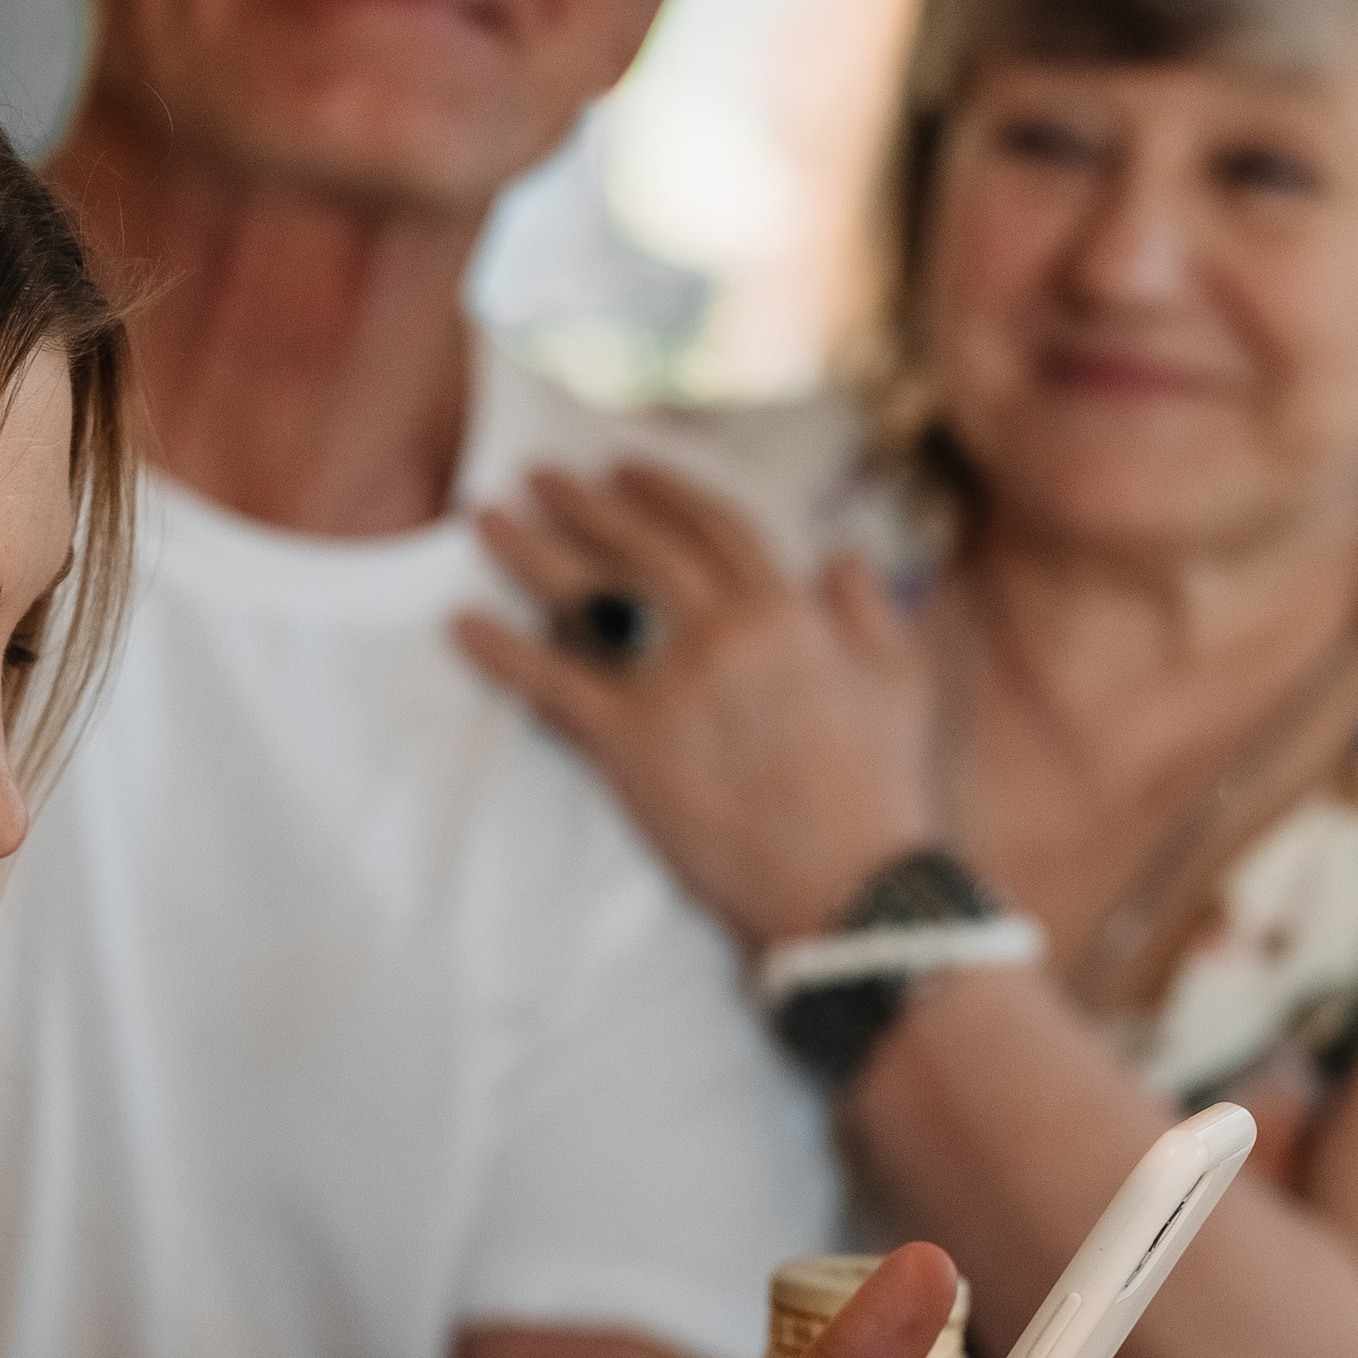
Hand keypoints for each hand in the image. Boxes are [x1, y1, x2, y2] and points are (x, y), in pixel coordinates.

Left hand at [456, 459, 936, 943]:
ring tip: (485, 520)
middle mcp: (723, 632)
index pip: (711, 525)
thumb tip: (841, 552)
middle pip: (636, 548)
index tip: (623, 469)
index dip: (662, 490)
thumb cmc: (880, 791)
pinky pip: (552, 685)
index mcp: (786, 609)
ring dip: (528, 553)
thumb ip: (867, 607)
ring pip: (585, 600)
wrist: (849, 888)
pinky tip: (461, 626)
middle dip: (580, 505)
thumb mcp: (897, 683)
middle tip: (535, 477)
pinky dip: (501, 652)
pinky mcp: (631, 746)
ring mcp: (673, 686)